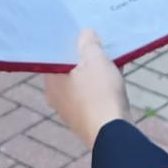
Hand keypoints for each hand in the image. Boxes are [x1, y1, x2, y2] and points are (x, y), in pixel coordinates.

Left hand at [43, 30, 130, 149]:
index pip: (54, 55)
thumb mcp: (95, 59)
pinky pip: (92, 95)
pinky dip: (101, 86)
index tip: (80, 33)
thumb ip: (88, 43)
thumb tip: (86, 35)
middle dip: (84, 56)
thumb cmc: (100, 93)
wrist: (114, 134)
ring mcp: (70, 110)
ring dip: (95, 71)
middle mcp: (56, 96)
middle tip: (98, 43)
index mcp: (51, 80)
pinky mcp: (86, 120)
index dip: (68, 43)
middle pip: (69, 68)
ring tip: (111, 58)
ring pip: (82, 82)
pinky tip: (116, 76)